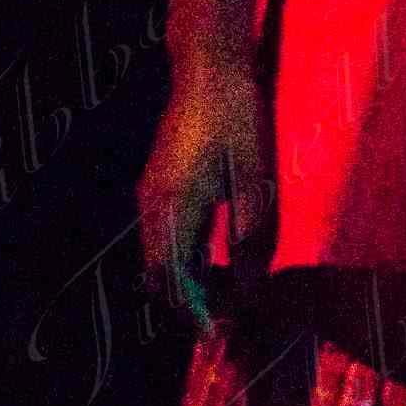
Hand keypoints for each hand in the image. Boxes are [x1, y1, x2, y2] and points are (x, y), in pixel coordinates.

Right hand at [134, 51, 274, 335]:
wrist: (207, 71)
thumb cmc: (236, 119)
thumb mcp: (254, 176)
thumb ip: (251, 232)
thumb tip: (251, 285)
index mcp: (172, 206)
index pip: (173, 278)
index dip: (194, 311)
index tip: (218, 334)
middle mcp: (152, 206)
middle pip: (160, 275)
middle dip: (190, 304)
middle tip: (228, 325)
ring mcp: (151, 196)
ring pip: (160, 259)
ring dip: (188, 285)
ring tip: (227, 303)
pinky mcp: (158, 188)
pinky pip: (165, 239)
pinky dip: (185, 262)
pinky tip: (217, 269)